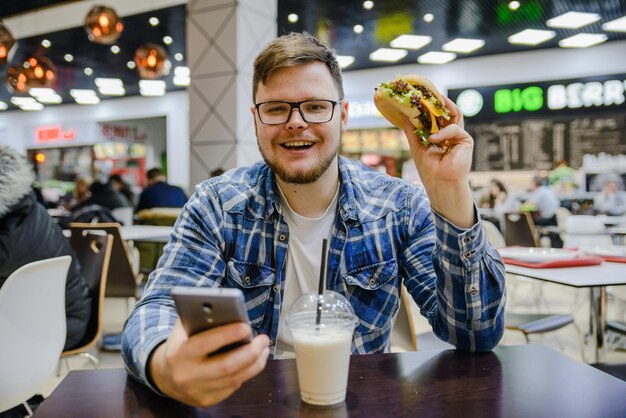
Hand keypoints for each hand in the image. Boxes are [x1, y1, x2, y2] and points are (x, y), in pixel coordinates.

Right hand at [149, 319, 270, 406]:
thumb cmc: (180, 344)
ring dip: (255, 363)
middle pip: (227, 366)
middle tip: (263, 339)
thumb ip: (200, 318)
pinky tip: (254, 361)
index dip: (228, 335)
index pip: (206, 344)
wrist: (163, 376)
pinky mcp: (207, 401)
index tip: (246, 327)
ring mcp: (197, 391)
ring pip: (235, 379)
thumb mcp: (182, 329)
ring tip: (264, 348)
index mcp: (180, 354)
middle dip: (250, 352)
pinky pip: (233, 387)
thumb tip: (228, 309)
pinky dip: (246, 373)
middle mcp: (188, 375)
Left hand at [401, 96, 472, 185]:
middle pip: (447, 113)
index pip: (436, 118)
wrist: (440, 183)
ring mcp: (459, 137)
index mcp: (440, 137)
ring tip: (434, 100)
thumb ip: (412, 131)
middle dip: (439, 103)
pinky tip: (433, 138)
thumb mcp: (417, 147)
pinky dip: (443, 132)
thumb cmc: (429, 169)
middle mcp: (450, 135)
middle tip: (429, 93)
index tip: (421, 98)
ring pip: (455, 115)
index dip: (430, 108)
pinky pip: (454, 128)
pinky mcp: (466, 140)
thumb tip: (405, 115)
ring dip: (445, 106)